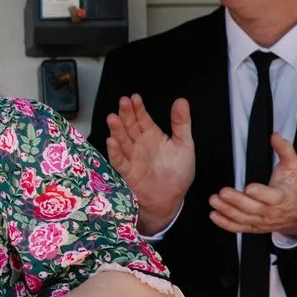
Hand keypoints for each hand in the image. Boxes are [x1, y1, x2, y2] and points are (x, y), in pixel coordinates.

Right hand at [106, 95, 194, 233]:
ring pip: (122, 141)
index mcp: (152, 135)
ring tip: (113, 118)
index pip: (143, 118)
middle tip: (123, 102)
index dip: (138, 108)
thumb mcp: (184, 144)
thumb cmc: (177, 172)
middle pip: (130, 126)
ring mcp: (132, 157)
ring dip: (117, 130)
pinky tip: (111, 141)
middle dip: (126, 114)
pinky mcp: (128, 172)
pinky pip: (119, 161)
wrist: (172, 198)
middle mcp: (139, 144)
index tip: (135, 97)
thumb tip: (181, 100)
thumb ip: (181, 123)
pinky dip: (114, 151)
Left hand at [209, 134, 296, 239]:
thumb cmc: (292, 189)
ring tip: (214, 201)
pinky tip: (214, 215)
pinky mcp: (252, 226)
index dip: (260, 193)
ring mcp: (260, 221)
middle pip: (252, 208)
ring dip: (227, 211)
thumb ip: (285, 150)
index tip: (249, 188)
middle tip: (222, 192)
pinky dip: (225, 223)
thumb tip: (275, 136)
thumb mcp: (293, 167)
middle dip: (236, 201)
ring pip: (242, 218)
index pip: (271, 197)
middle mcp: (269, 211)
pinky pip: (238, 228)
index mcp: (280, 197)